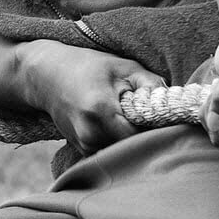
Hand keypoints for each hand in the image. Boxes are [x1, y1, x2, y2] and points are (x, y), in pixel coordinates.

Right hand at [15, 40, 165, 154]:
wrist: (46, 77)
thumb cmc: (87, 67)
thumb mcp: (123, 67)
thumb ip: (151, 84)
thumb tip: (173, 102)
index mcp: (100, 111)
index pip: (140, 134)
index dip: (156, 128)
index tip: (164, 117)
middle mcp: (89, 133)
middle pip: (132, 146)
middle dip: (146, 134)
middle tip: (153, 118)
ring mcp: (83, 144)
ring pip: (122, 151)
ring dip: (133, 139)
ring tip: (133, 119)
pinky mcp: (82, 149)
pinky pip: (111, 151)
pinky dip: (119, 142)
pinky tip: (119, 125)